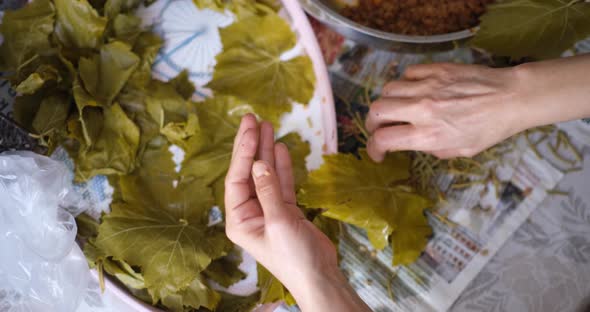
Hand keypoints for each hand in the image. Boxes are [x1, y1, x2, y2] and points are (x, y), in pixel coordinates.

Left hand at [224, 115, 369, 311]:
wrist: (319, 277)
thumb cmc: (294, 257)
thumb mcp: (279, 222)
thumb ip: (269, 191)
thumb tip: (259, 163)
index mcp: (239, 220)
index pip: (236, 178)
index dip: (243, 151)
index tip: (250, 129)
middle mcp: (249, 213)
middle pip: (247, 172)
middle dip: (250, 145)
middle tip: (252, 118)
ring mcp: (268, 210)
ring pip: (264, 174)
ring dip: (266, 151)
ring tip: (267, 125)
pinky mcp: (285, 211)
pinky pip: (280, 183)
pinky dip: (281, 166)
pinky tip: (280, 147)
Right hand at [365, 62, 524, 160]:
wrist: (512, 98)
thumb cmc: (490, 129)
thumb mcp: (459, 150)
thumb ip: (431, 148)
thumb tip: (415, 141)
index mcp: (429, 135)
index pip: (383, 139)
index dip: (373, 148)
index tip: (378, 152)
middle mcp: (423, 110)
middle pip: (377, 111)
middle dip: (372, 123)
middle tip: (379, 128)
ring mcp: (428, 86)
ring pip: (388, 90)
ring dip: (387, 102)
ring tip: (396, 108)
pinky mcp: (436, 69)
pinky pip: (407, 73)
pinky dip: (405, 83)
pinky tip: (414, 90)